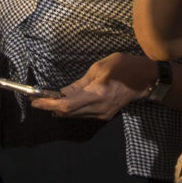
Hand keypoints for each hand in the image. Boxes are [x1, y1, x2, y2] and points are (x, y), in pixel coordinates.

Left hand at [30, 52, 155, 119]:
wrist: (146, 78)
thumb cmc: (123, 66)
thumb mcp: (99, 68)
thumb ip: (80, 83)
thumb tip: (63, 93)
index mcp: (97, 94)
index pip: (67, 105)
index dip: (49, 105)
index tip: (35, 102)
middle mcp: (99, 109)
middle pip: (68, 113)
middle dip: (51, 107)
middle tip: (38, 99)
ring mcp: (103, 114)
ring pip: (75, 115)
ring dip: (61, 109)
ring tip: (48, 99)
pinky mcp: (105, 115)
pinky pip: (83, 114)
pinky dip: (72, 109)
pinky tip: (66, 101)